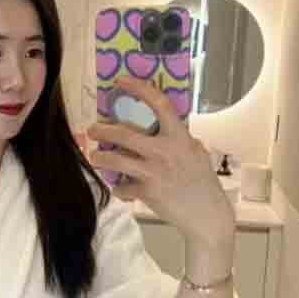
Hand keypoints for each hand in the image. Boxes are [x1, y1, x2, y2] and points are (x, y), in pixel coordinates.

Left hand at [86, 74, 234, 246]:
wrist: (206, 216)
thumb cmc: (203, 184)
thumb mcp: (197, 154)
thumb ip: (181, 140)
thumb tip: (168, 128)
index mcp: (179, 138)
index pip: (160, 104)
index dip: (139, 89)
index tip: (121, 82)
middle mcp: (165, 151)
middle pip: (124, 134)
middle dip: (102, 130)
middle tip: (92, 129)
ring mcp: (154, 172)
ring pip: (115, 159)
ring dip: (100, 157)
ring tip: (94, 157)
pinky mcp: (147, 192)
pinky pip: (122, 187)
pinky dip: (118, 188)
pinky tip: (119, 188)